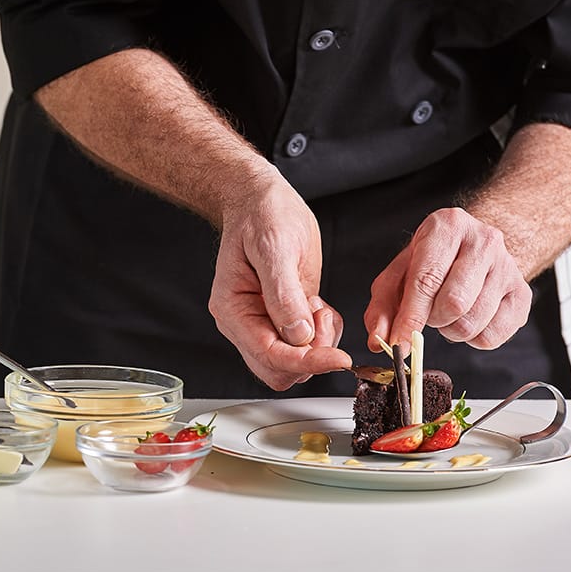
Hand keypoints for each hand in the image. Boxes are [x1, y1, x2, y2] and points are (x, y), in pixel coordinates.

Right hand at [209, 176, 351, 390]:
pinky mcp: (284, 319)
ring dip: (319, 344)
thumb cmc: (262, 215)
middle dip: (311, 355)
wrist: (263, 200)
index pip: (269, 356)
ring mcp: (265, 323)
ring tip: (318, 304)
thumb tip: (298, 335)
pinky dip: (323, 334)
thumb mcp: (274, 247)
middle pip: (279, 371)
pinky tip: (319, 304)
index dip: (305, 361)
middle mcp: (245, 323)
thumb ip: (284, 294)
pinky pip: (307, 348)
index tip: (338, 358)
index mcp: (233, 310)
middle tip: (322, 315)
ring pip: (295, 364)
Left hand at [364, 207, 531, 351]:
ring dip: (451, 330)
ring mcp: (508, 266)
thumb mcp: (398, 275)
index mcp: (447, 227)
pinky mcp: (523, 293)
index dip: (411, 316)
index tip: (399, 341)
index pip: (427, 280)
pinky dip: (473, 338)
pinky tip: (468, 319)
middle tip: (429, 314)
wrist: (472, 248)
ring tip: (448, 314)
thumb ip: (382, 307)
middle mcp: (483, 241)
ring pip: (473, 321)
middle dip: (433, 320)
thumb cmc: (431, 261)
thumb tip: (379, 340)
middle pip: (454, 303)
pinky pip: (494, 335)